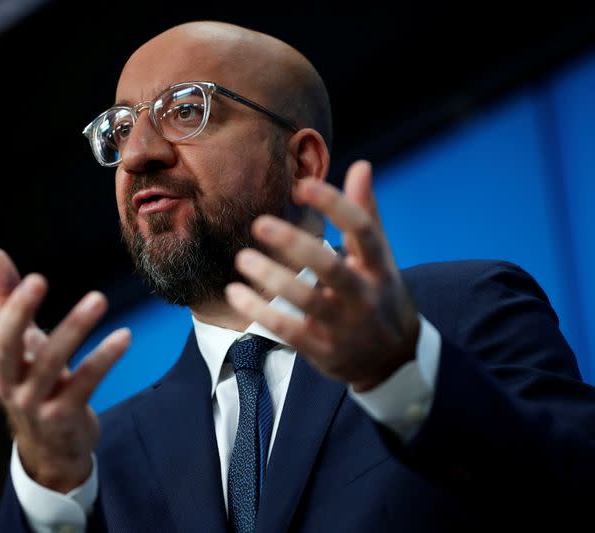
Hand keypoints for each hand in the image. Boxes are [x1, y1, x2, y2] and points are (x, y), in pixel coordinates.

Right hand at [0, 248, 129, 491]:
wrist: (53, 447)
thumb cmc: (34, 381)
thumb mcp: (21, 342)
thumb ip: (7, 298)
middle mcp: (7, 379)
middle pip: (3, 344)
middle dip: (17, 311)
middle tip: (38, 280)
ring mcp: (34, 400)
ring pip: (49, 363)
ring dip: (74, 328)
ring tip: (99, 299)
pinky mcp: (64, 414)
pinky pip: (85, 384)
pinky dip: (104, 359)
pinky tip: (123, 336)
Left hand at [225, 160, 418, 391]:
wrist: (394, 360)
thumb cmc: (380, 295)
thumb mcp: (380, 257)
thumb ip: (366, 213)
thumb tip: (360, 165)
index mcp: (379, 267)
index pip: (362, 230)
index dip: (335, 205)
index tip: (303, 186)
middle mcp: (364, 296)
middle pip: (330, 267)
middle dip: (295, 244)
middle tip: (259, 224)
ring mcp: (343, 325)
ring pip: (306, 300)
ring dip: (272, 278)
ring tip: (243, 259)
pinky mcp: (322, 348)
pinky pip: (288, 329)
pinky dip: (260, 312)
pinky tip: (235, 293)